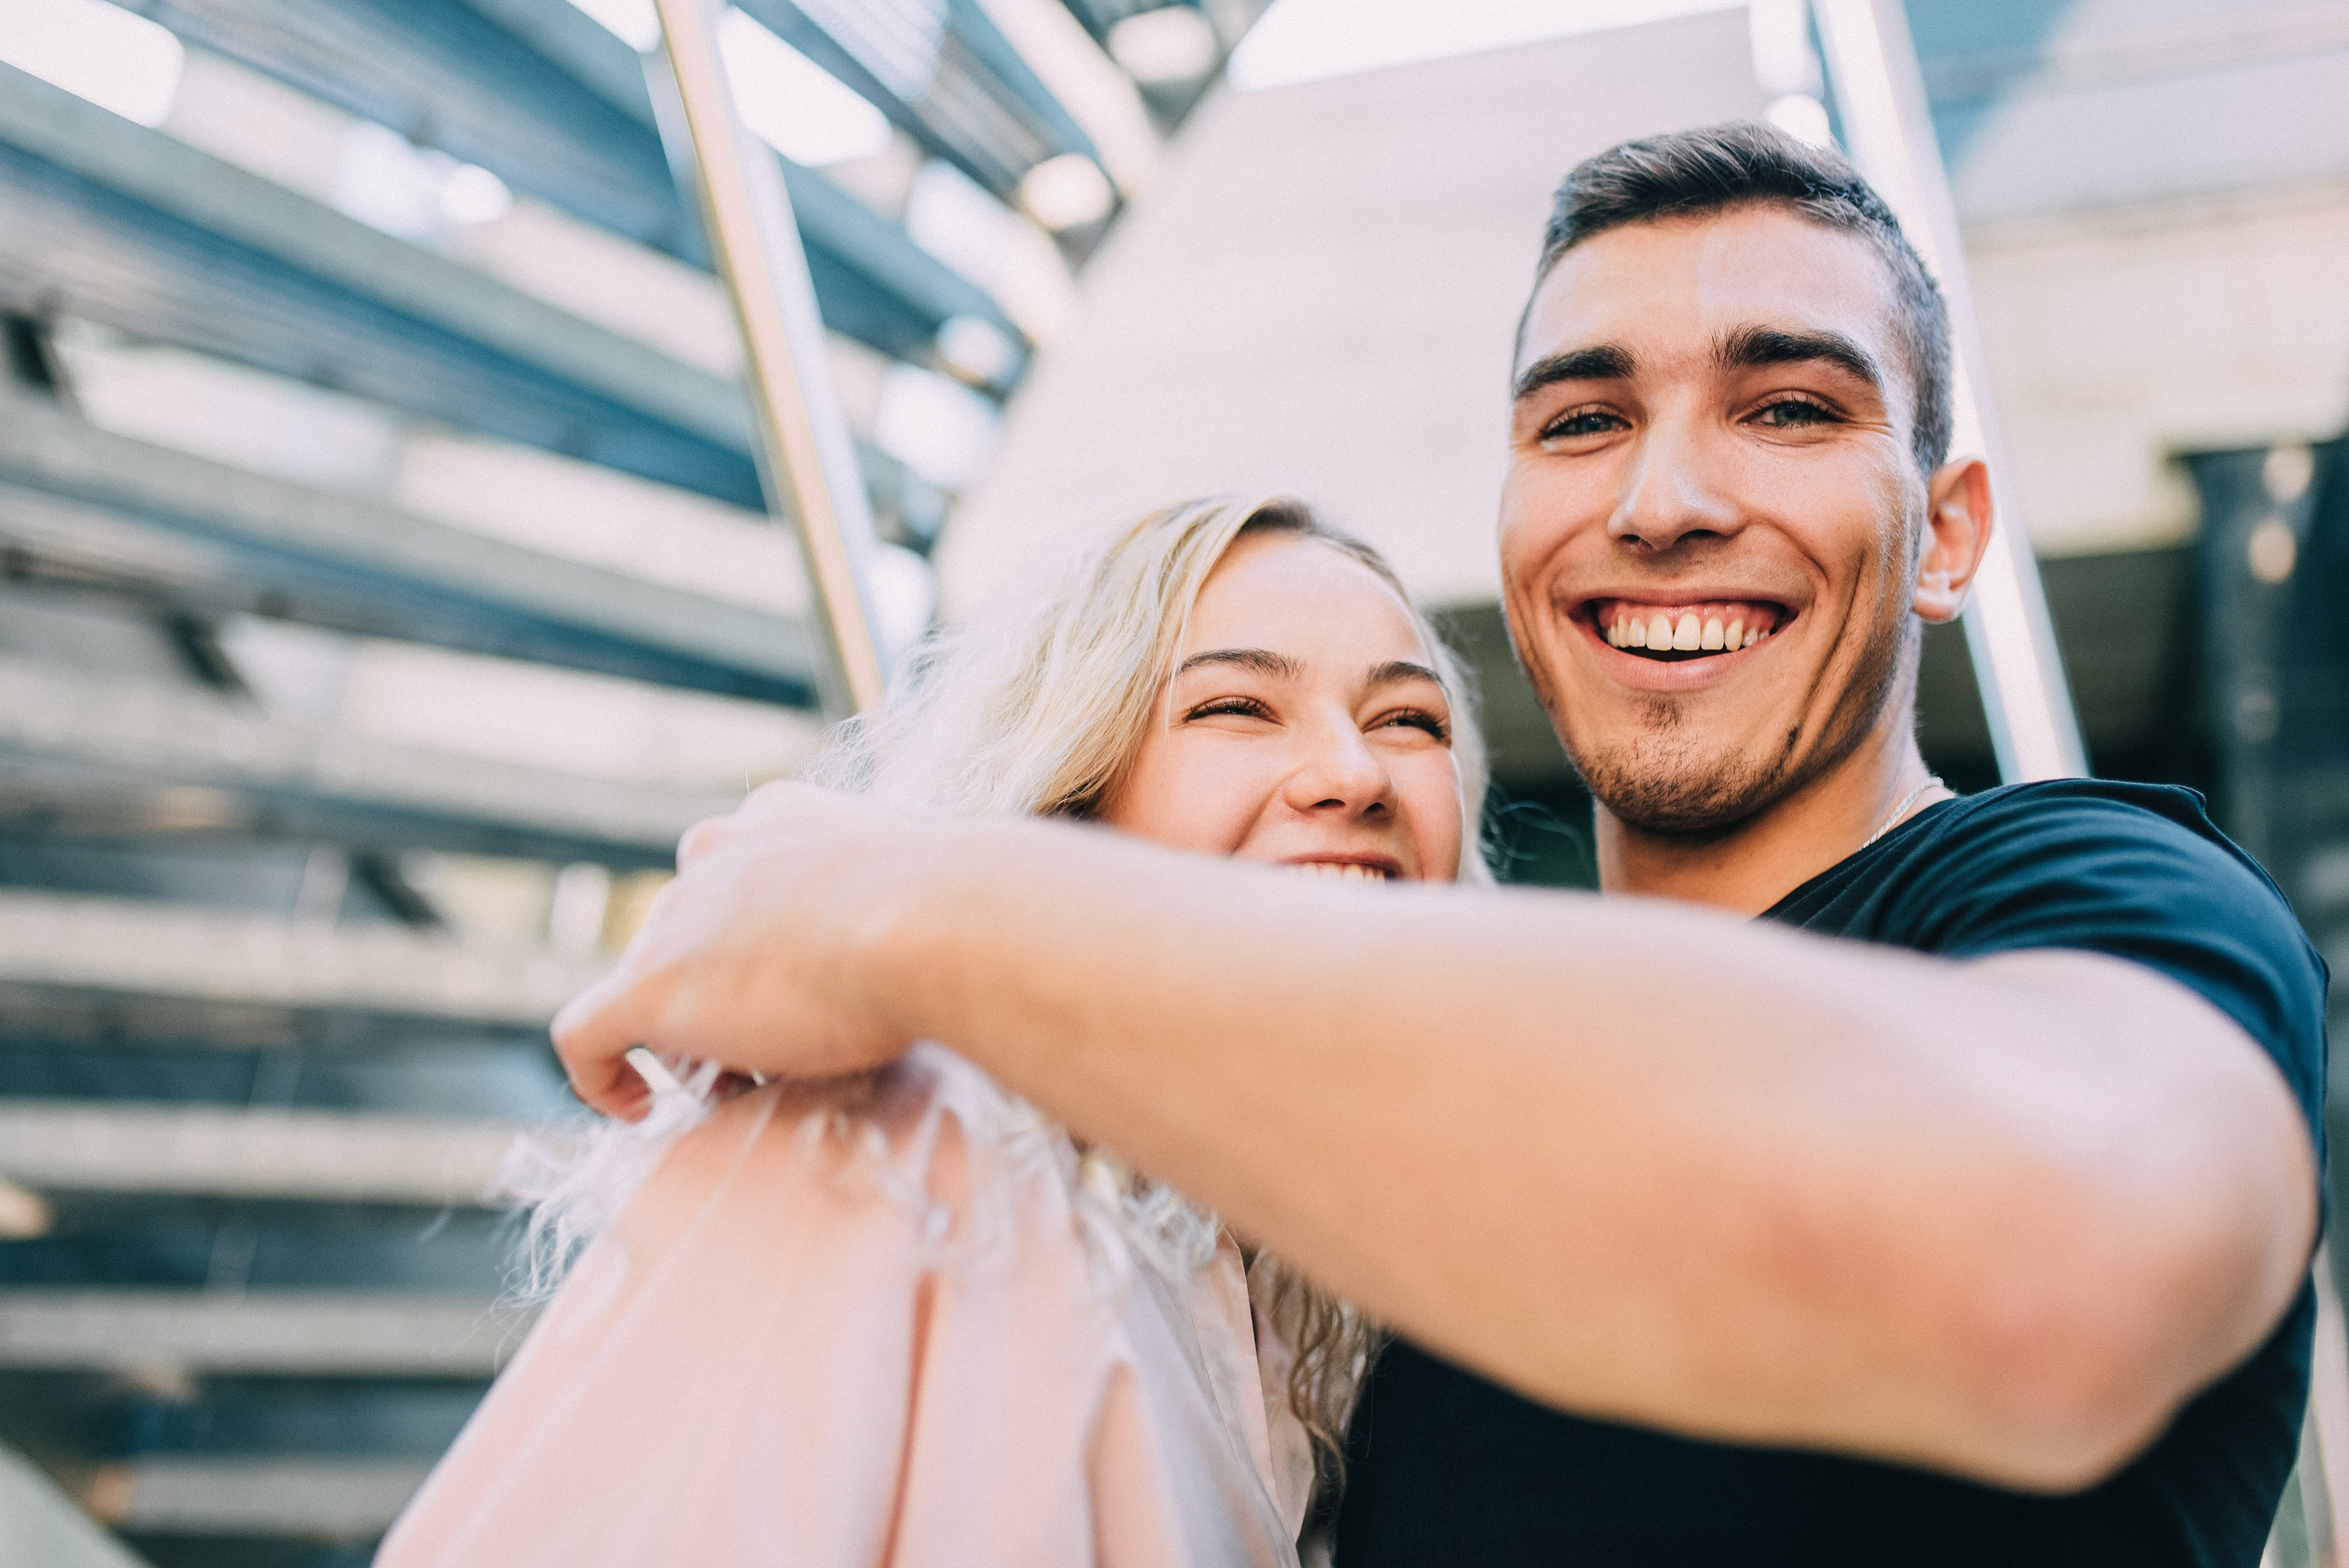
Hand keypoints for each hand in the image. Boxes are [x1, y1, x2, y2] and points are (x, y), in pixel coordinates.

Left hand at [551, 781, 947, 1119]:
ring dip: (688, 1033)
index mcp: (779, 818)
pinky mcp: (651, 983)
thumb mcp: (927, 889)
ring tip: (743, 1082)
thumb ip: (897, 905)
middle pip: (689, 930)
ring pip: (653, 982)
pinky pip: (586, 1034)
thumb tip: (925, 951)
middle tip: (779, 1048)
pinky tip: (635, 1108)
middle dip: (721, 988)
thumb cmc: (960, 915)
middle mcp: (716, 850)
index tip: (796, 988)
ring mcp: (677, 915)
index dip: (756, 941)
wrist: (937, 927)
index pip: (740, 877)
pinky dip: (599, 1074)